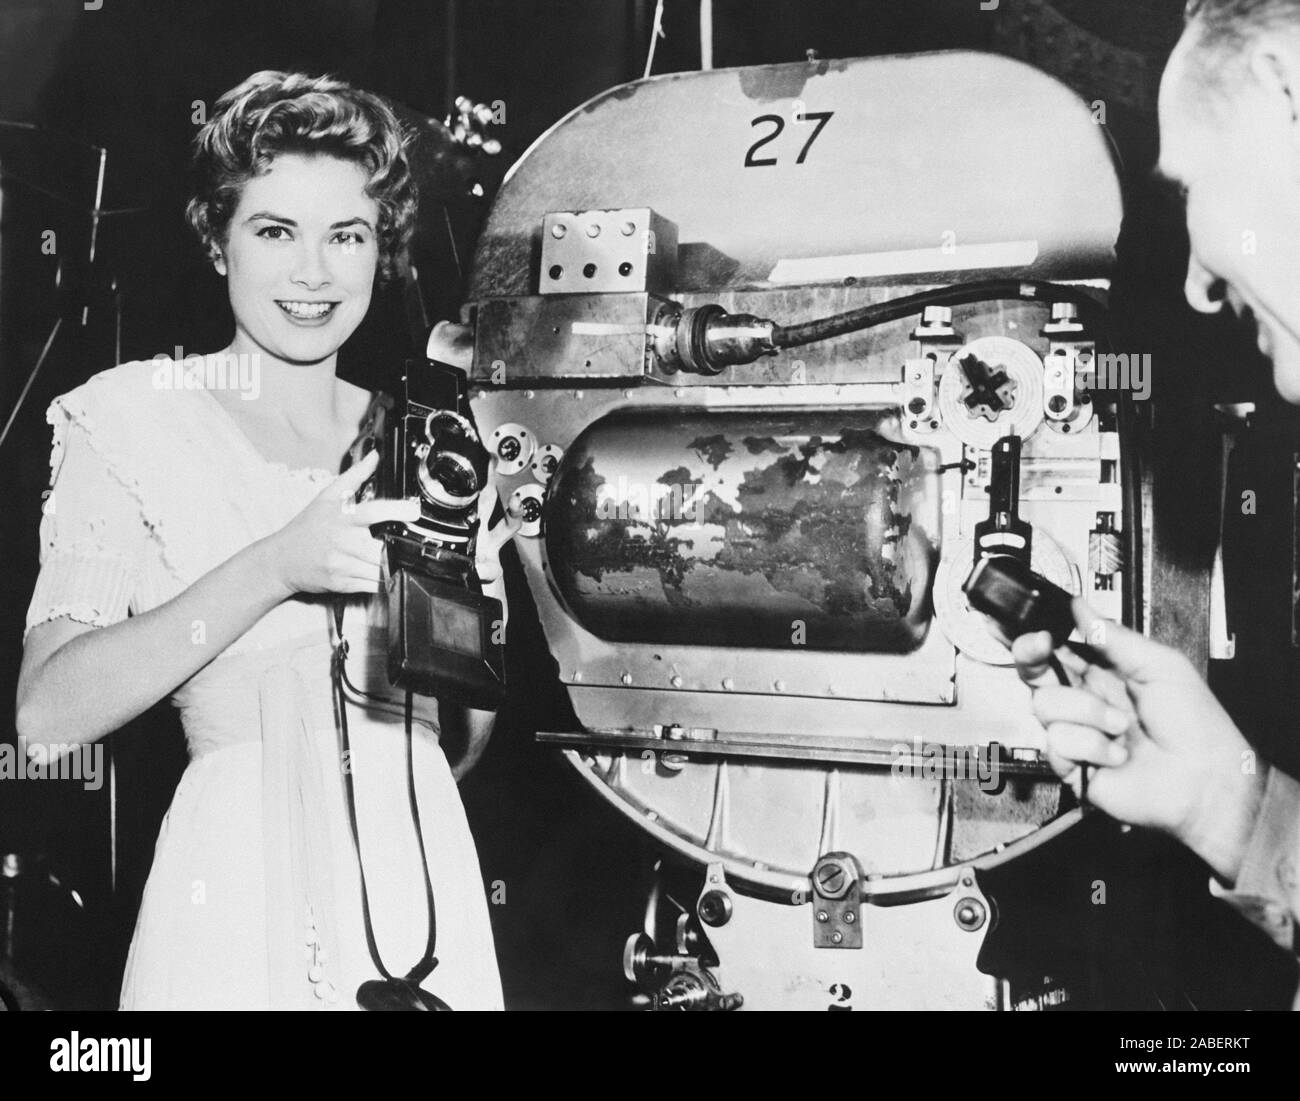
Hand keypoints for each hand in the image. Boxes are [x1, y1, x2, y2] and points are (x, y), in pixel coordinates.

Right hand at [267, 450, 420, 596]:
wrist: (281, 560)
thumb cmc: (307, 527)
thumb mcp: (327, 497)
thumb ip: (355, 476)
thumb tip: (375, 455)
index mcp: (341, 517)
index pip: (373, 512)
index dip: (396, 511)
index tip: (414, 511)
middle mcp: (342, 541)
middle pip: (381, 548)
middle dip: (396, 549)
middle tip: (407, 545)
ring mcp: (341, 565)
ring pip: (380, 570)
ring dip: (393, 567)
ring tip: (397, 559)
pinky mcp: (341, 584)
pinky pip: (372, 586)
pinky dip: (383, 581)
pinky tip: (383, 573)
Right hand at [1011, 597, 1265, 880]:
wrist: (1203, 780)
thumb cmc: (1196, 725)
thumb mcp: (1161, 665)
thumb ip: (1115, 637)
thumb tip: (1080, 607)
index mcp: (1104, 673)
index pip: (1057, 649)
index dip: (1038, 638)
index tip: (1039, 633)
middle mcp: (1085, 701)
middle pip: (1035, 673)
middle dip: (1032, 656)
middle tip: (1040, 650)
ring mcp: (1077, 732)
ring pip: (1045, 706)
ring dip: (1087, 713)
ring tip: (1120, 726)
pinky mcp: (1072, 764)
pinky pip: (1057, 744)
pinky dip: (1091, 747)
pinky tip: (1116, 754)